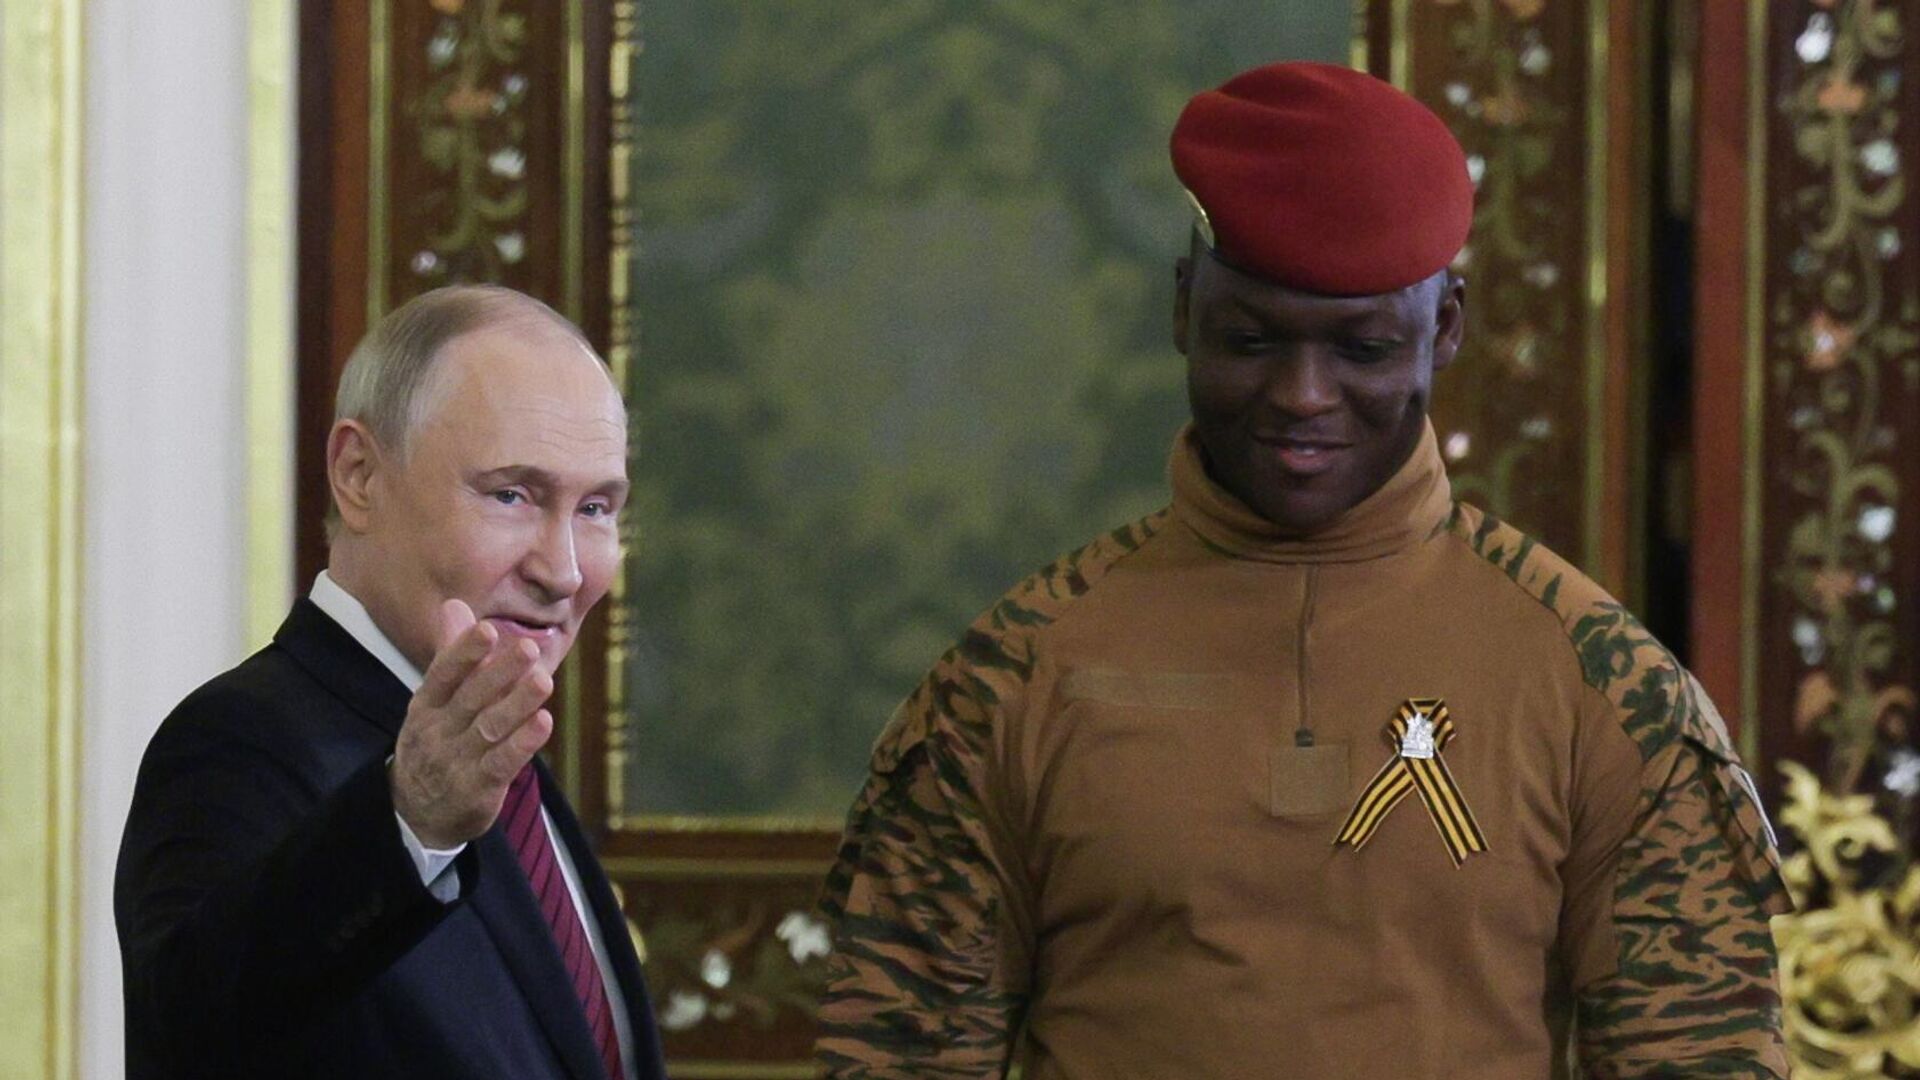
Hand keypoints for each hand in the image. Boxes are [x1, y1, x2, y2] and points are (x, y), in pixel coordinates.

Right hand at [390, 599, 554, 847]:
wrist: (416, 813)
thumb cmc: (436, 740)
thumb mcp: (435, 699)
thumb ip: (450, 653)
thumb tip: (455, 604)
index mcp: (425, 706)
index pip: (442, 675)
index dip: (463, 653)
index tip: (486, 629)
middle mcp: (438, 732)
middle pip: (470, 700)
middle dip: (499, 673)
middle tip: (528, 648)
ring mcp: (456, 762)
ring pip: (489, 730)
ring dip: (517, 705)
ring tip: (543, 681)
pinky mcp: (477, 790)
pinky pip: (501, 764)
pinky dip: (522, 744)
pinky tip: (543, 723)